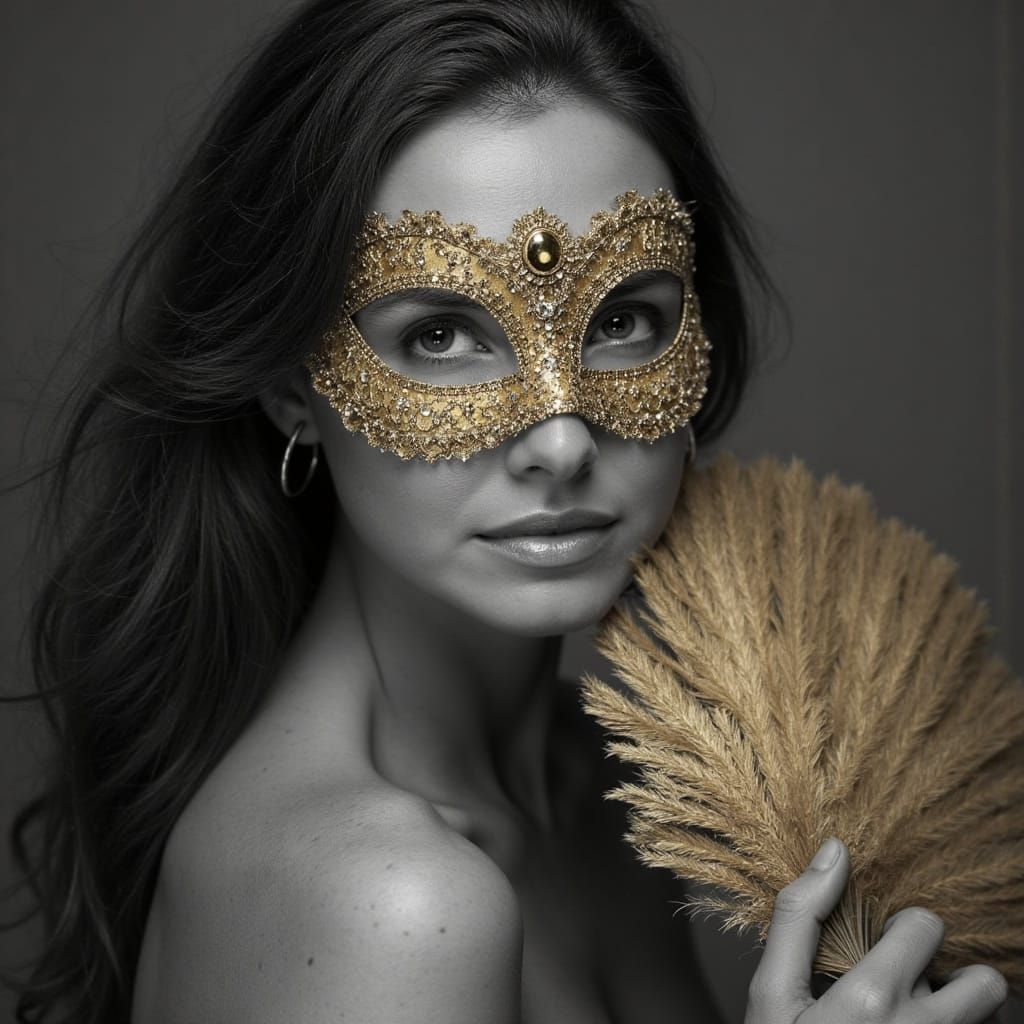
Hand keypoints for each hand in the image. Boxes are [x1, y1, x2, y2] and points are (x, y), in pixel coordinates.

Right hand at [744, 839, 1008, 1023]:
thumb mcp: (772, 994)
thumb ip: (799, 917)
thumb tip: (834, 849)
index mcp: (875, 997)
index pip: (927, 925)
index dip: (905, 930)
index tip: (884, 948)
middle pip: (985, 982)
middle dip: (954, 979)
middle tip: (916, 993)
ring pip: (990, 1023)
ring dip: (965, 1020)